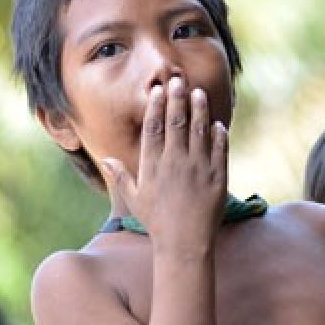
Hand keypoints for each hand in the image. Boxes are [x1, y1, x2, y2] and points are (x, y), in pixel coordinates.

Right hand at [101, 76, 228, 257]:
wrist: (185, 244)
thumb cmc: (157, 223)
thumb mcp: (135, 200)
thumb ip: (121, 177)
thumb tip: (105, 160)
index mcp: (153, 166)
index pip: (154, 128)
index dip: (156, 107)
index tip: (159, 91)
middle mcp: (175, 163)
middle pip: (176, 123)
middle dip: (177, 99)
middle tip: (178, 81)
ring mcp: (198, 169)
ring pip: (199, 131)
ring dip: (199, 110)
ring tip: (199, 93)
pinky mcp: (218, 177)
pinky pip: (219, 150)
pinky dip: (218, 135)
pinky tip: (216, 124)